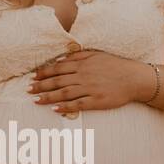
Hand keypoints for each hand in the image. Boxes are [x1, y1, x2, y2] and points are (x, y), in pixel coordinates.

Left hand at [28, 49, 154, 112]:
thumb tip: (61, 59)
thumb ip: (78, 56)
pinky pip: (78, 105)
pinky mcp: (97, 101)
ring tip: (35, 100)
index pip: (58, 68)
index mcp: (83, 64)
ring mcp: (90, 89)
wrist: (135, 79)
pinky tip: (54, 109)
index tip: (33, 76)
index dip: (44, 73)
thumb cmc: (116, 66)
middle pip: (58, 81)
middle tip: (28, 90)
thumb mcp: (97, 55)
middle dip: (41, 85)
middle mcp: (84, 76)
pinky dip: (65, 107)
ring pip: (64, 93)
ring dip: (48, 97)